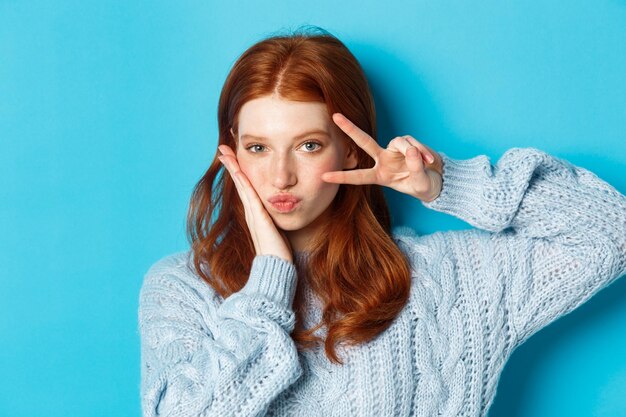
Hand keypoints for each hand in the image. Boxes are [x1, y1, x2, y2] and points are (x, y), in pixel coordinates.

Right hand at [217, 145, 293, 262]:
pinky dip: (242, 182)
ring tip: (225, 153)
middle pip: (240, 182)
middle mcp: (251, 211)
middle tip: (223, 148)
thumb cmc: (278, 252)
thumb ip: (275, 221)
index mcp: (256, 212)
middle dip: (232, 164)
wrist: (276, 267)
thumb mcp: (277, 230)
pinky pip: (249, 195)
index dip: (239, 171)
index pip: (246, 187)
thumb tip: (280, 213)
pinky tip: (238, 171)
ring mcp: (253, 214)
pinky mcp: (258, 217)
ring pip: (242, 185)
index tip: (233, 156)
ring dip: (234, 168)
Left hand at [322, 113, 443, 201]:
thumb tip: (411, 150)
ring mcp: (394, 150)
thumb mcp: (420, 184)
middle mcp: (383, 160)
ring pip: (400, 143)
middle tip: (335, 116)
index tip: (324, 176)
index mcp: (380, 176)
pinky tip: (429, 160)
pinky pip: (412, 143)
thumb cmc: (423, 185)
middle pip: (364, 142)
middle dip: (350, 128)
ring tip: (426, 162)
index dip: (342, 176)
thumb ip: (415, 169)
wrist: (437, 180)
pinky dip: (422, 151)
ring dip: (414, 153)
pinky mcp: (407, 142)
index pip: (358, 176)